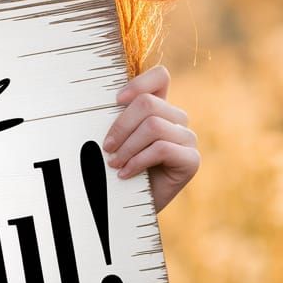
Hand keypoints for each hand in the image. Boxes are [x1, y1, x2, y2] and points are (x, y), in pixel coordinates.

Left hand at [102, 64, 199, 213]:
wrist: (129, 206)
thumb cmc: (117, 169)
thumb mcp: (114, 139)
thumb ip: (114, 118)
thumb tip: (91, 102)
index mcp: (159, 108)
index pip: (160, 77)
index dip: (138, 84)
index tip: (115, 102)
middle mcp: (176, 120)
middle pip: (148, 104)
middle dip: (121, 126)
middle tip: (106, 147)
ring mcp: (187, 139)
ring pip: (153, 126)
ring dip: (127, 147)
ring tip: (114, 163)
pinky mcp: (191, 160)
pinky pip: (162, 149)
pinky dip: (138, 161)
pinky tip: (125, 174)